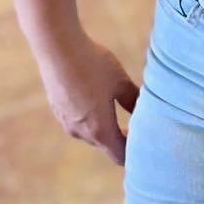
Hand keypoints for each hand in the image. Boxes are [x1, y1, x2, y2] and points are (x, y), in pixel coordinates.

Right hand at [37, 27, 139, 166]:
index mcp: (100, 130)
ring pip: (92, 133)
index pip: (120, 156)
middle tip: (139, 121)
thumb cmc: (93, 64)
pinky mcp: (58, 110)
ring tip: (118, 105)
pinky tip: (97, 95)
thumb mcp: (120, 82)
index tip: (146, 138)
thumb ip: (134, 101)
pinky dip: (91, 116)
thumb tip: (146, 112)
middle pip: (107, 145)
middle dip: (122, 137)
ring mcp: (66, 122)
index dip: (135, 152)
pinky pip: (79, 121)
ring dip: (106, 126)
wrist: (57, 47)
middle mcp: (81, 132)